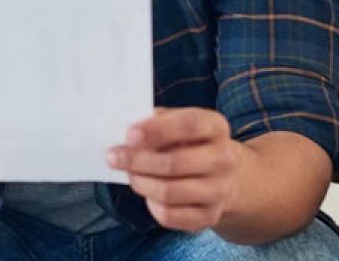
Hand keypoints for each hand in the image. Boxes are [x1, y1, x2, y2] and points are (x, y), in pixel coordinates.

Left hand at [107, 108, 241, 231]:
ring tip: (130, 175)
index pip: (189, 125)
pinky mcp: (209, 216)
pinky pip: (170, 216)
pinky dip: (151, 205)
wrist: (224, 176)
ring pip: (169, 192)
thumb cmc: (190, 143)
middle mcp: (223, 159)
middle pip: (175, 163)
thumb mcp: (179, 122)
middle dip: (137, 161)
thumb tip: (128, 136)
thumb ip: (156, 122)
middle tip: (114, 157)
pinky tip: (148, 193)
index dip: (157, 130)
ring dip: (141, 183)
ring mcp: (219, 190)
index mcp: (216, 127)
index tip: (129, 135)